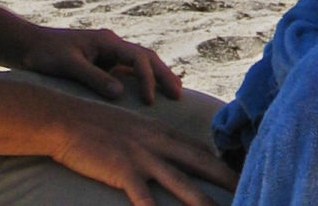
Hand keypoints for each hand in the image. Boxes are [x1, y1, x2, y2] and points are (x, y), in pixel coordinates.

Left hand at [21, 26, 183, 103]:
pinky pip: (129, 71)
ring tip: (174, 93)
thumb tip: (120, 94)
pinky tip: (150, 94)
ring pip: (141, 63)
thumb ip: (93, 78)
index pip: (138, 57)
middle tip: (179, 94)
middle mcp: (112, 45)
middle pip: (146, 57)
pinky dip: (143, 80)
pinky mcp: (104, 63)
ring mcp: (109, 53)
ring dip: (157, 76)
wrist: (28, 45)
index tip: (151, 100)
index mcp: (107, 41)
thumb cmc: (45, 54)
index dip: (148, 78)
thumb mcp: (68, 65)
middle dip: (164, 74)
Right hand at [53, 103, 236, 205]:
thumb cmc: (97, 126)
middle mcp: (159, 143)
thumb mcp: (134, 127)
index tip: (243, 175)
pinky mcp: (124, 171)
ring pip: (183, 184)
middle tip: (250, 191)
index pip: (202, 150)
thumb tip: (172, 152)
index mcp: (163, 132)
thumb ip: (155, 139)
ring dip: (204, 203)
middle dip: (228, 180)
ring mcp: (143, 157)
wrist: (67, 120)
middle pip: (202, 164)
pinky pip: (146, 198)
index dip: (224, 165)